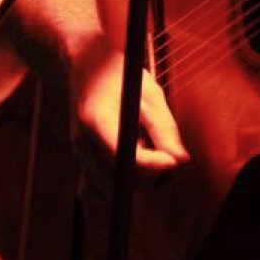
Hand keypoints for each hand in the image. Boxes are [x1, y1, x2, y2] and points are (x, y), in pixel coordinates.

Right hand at [72, 40, 187, 178]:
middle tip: (163, 151)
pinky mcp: (80, 164)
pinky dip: (117, 187)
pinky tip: (129, 165)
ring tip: (144, 151)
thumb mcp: (148, 91)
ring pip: (111, 191)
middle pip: (120, 181)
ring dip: (136, 181)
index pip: (125, 158)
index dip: (154, 165)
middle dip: (149, 175)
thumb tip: (180, 160)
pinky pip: (97, 192)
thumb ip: (164, 127)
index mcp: (96, 121)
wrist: (85, 66)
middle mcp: (82, 144)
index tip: (173, 160)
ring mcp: (79, 156)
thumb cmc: (119, 75)